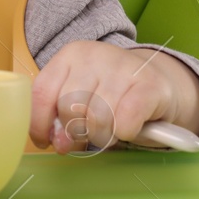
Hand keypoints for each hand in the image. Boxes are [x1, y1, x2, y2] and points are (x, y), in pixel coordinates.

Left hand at [28, 41, 198, 152]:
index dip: (39, 124)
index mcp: (71, 55)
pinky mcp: (150, 84)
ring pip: (96, 120)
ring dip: (103, 136)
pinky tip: (130, 127)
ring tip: (112, 128)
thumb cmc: (112, 96)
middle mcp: (95, 55)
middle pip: (67, 109)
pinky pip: (124, 123)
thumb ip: (62, 119)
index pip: (41, 93)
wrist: (159, 84)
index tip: (47, 140)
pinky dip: (125, 133)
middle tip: (91, 133)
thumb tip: (60, 143)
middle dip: (76, 132)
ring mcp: (123, 66)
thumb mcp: (81, 99)